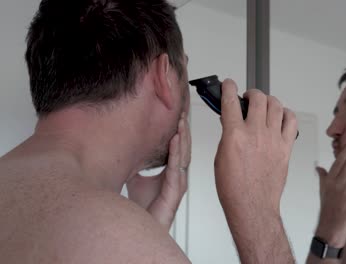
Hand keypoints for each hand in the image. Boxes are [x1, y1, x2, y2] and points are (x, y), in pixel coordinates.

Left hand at [126, 113, 190, 230]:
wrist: (140, 225)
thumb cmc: (142, 207)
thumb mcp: (136, 178)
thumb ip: (136, 165)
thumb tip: (126, 149)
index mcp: (171, 172)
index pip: (179, 148)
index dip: (179, 132)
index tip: (178, 116)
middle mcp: (177, 176)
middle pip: (184, 148)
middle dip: (184, 130)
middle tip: (182, 113)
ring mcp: (178, 182)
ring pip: (183, 155)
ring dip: (183, 138)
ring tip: (182, 123)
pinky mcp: (175, 190)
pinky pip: (177, 167)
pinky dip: (176, 153)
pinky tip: (176, 140)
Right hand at [214, 79, 297, 218]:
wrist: (252, 205)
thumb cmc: (235, 188)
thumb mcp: (221, 157)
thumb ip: (228, 135)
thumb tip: (231, 121)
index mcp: (235, 135)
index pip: (230, 101)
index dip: (229, 87)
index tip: (229, 84)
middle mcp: (256, 133)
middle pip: (258, 98)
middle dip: (252, 93)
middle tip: (249, 97)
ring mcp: (273, 139)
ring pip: (276, 105)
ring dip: (269, 101)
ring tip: (265, 105)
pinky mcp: (286, 147)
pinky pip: (292, 121)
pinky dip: (286, 114)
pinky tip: (281, 117)